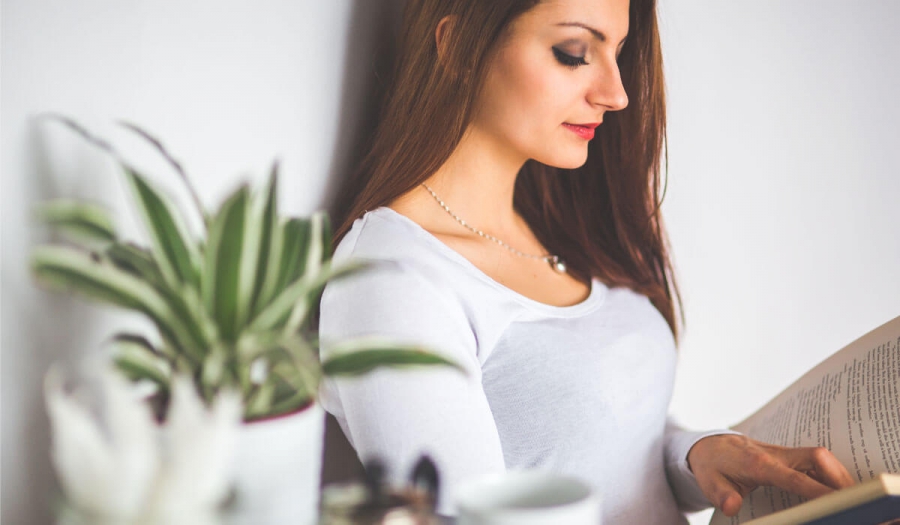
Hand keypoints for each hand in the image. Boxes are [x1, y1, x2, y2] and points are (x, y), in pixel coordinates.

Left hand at [687, 434, 854, 516]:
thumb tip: (732, 506)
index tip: (837, 502)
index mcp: (758, 464)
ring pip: (819, 457)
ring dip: (837, 475)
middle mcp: (775, 455)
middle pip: (816, 458)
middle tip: (854, 500)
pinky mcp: (788, 455)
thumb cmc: (712, 466)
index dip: (816, 490)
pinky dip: (829, 473)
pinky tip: (836, 490)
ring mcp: (783, 453)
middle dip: (838, 477)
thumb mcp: (709, 483)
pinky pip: (815, 460)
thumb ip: (721, 495)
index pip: (793, 477)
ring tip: (851, 497)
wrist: (709, 445)